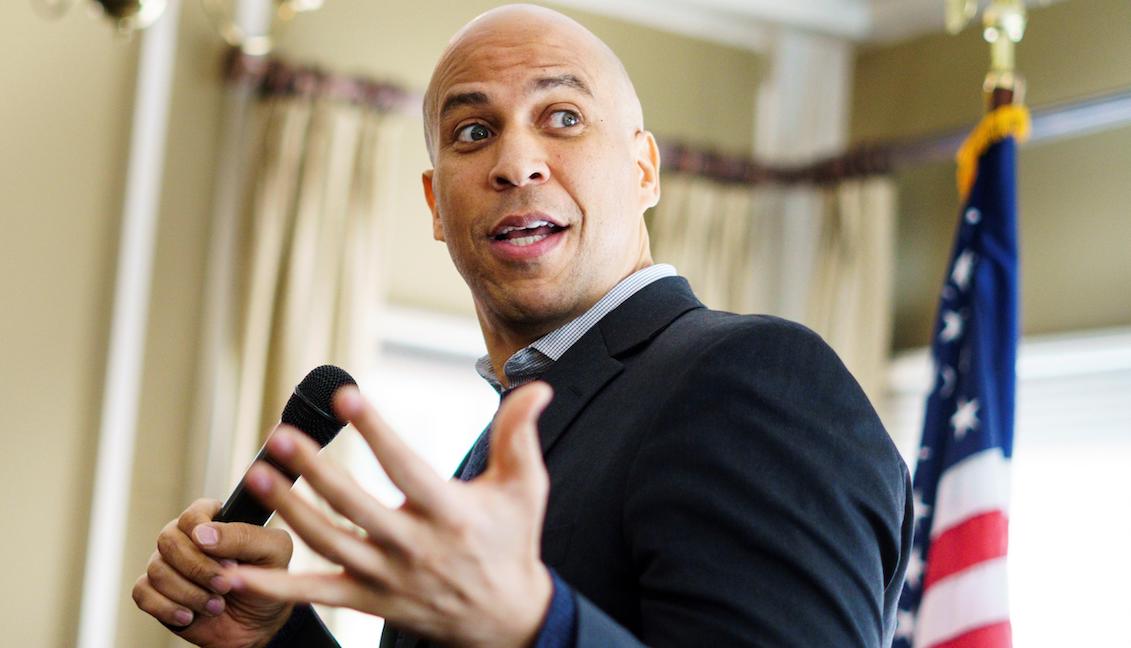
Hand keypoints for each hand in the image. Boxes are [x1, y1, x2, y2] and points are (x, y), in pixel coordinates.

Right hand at [132, 498, 294, 647]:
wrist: (256, 626)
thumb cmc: (267, 581)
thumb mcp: (274, 552)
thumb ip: (245, 536)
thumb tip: (202, 534)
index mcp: (214, 521)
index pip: (192, 513)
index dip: (200, 532)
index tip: (223, 555)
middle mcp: (186, 538)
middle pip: (169, 540)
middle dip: (198, 568)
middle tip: (224, 585)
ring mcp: (168, 564)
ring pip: (157, 569)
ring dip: (189, 593)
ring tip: (217, 606)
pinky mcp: (155, 592)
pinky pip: (142, 593)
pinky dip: (167, 608)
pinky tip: (189, 616)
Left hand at [224, 382, 555, 647]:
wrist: (506, 621)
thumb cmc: (512, 544)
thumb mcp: (526, 488)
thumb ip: (520, 434)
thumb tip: (534, 384)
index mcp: (450, 513)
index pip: (405, 467)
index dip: (376, 431)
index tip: (346, 396)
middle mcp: (414, 546)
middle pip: (354, 505)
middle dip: (313, 470)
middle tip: (278, 436)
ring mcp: (388, 578)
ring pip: (329, 543)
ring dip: (289, 512)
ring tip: (256, 477)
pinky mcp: (370, 602)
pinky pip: (317, 594)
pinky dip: (275, 586)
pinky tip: (236, 569)